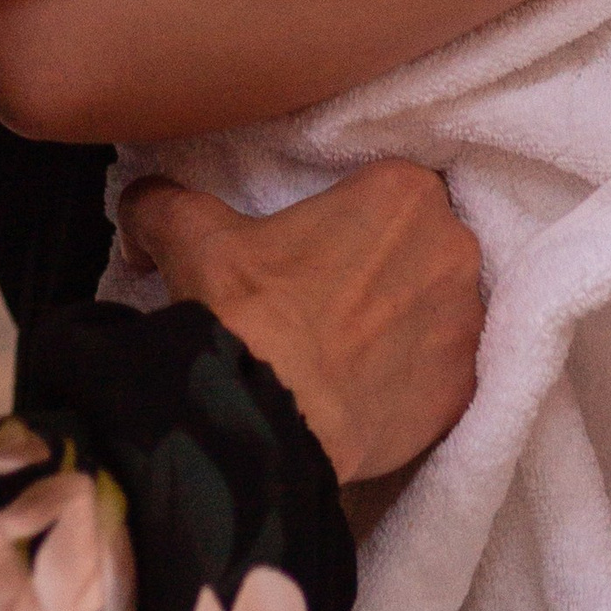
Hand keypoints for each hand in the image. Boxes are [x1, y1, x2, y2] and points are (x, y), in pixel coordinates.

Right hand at [121, 161, 483, 483]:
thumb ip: (166, 201)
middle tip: (331, 303)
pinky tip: (370, 393)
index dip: (352, 221)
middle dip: (384, 269)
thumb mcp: (190, 234)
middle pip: (421, 247)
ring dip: (404, 323)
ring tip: (350, 353)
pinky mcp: (466, 390)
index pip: (387, 191)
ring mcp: (467, 322)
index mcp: (402, 191)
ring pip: (437, 310)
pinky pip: (444, 374)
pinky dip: (414, 381)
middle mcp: (453, 246)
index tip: (321, 251)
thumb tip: (143, 204)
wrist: (268, 419)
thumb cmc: (243, 311)